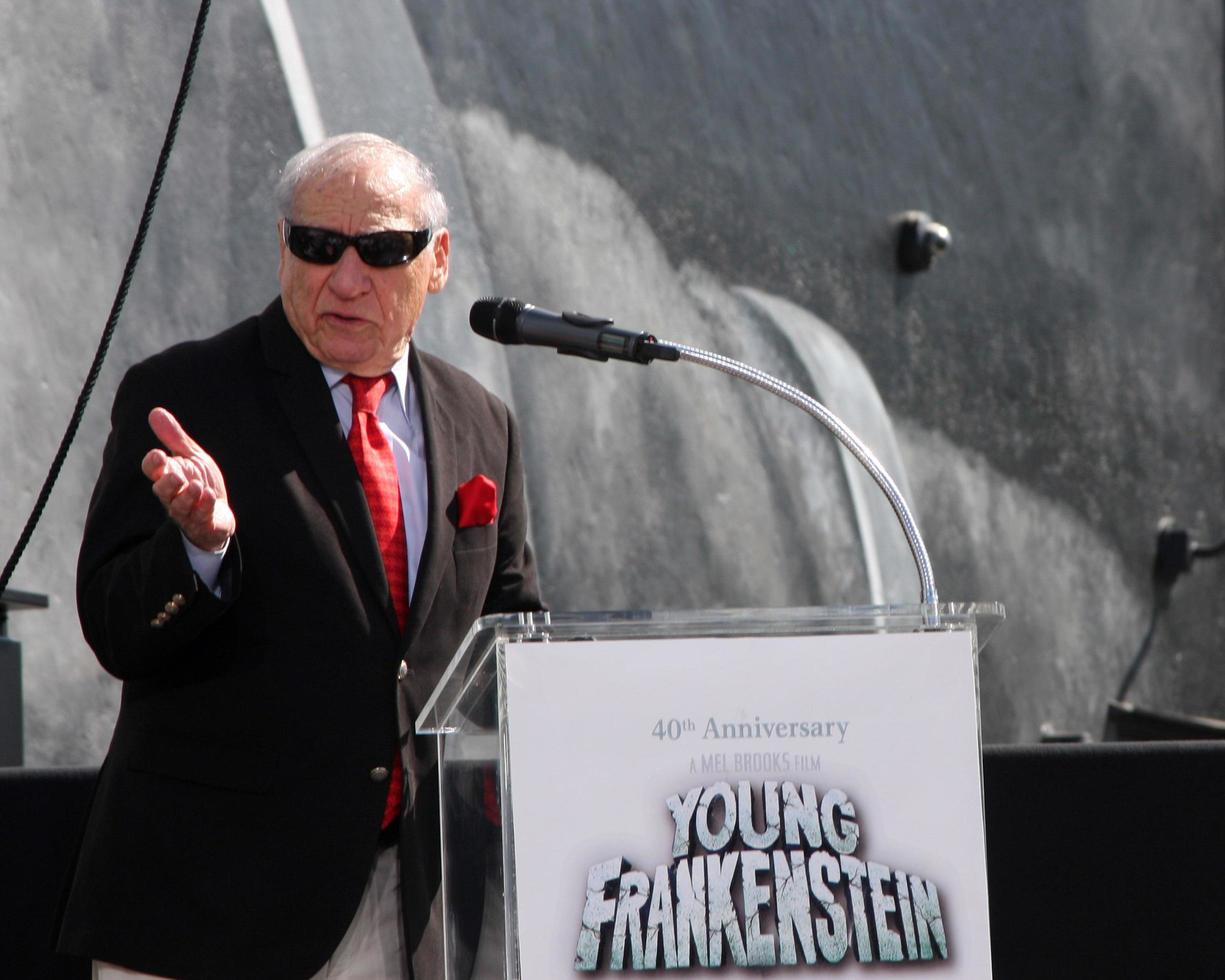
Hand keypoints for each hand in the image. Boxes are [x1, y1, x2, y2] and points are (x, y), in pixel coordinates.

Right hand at [141, 407, 235, 551]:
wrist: (218, 512)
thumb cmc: (200, 481)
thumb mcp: (191, 457)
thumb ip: (174, 438)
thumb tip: (155, 411)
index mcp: (167, 476)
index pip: (152, 470)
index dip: (153, 464)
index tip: (159, 454)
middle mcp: (173, 496)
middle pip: (162, 491)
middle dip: (168, 484)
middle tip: (177, 476)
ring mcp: (186, 512)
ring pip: (180, 507)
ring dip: (188, 497)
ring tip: (197, 486)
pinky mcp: (202, 523)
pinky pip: (200, 517)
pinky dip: (205, 507)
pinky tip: (210, 496)